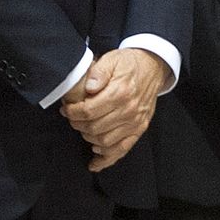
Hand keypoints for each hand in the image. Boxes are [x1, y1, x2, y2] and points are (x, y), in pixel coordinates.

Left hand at [59, 48, 168, 171]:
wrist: (153, 67)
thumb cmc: (130, 63)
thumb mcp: (112, 59)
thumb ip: (99, 72)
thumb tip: (90, 87)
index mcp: (120, 92)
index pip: (88, 111)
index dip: (72, 113)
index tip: (66, 110)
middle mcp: (129, 110)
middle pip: (94, 128)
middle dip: (77, 125)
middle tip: (72, 118)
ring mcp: (135, 122)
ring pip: (105, 142)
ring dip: (89, 138)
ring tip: (83, 129)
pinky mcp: (139, 129)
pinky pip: (122, 150)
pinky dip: (106, 159)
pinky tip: (94, 161)